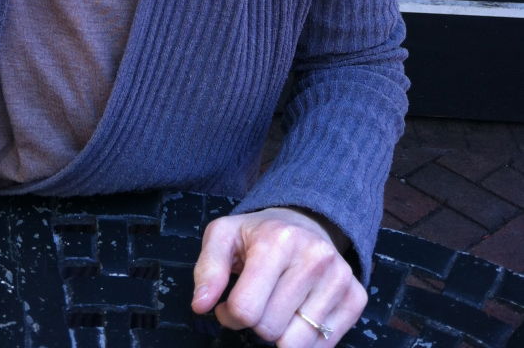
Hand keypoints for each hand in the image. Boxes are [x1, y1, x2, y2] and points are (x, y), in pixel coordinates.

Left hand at [192, 207, 366, 345]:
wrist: (304, 221)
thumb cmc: (258, 234)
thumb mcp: (223, 237)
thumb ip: (207, 270)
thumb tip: (201, 306)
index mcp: (278, 240)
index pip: (245, 310)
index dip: (229, 315)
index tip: (230, 302)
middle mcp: (315, 257)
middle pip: (269, 330)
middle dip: (256, 323)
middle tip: (258, 299)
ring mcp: (340, 278)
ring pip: (295, 345)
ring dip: (280, 333)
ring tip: (279, 305)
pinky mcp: (356, 298)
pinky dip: (306, 339)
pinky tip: (301, 311)